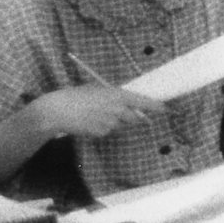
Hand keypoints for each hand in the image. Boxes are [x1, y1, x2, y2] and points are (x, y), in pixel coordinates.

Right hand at [26, 83, 161, 140]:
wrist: (58, 110)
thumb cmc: (76, 95)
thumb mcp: (97, 89)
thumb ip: (113, 95)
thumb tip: (126, 100)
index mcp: (117, 95)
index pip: (143, 102)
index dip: (155, 106)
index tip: (164, 109)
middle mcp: (117, 110)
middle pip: (135, 118)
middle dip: (131, 117)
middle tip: (118, 112)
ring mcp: (110, 123)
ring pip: (121, 125)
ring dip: (115, 121)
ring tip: (96, 114)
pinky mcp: (102, 133)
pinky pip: (108, 131)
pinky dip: (102, 127)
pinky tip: (89, 121)